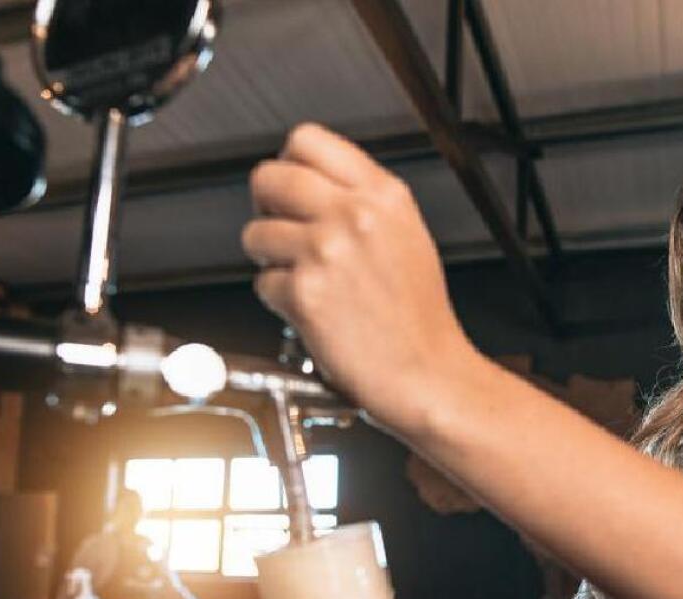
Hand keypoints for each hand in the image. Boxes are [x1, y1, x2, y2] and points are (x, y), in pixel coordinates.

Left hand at [242, 123, 483, 436]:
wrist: (426, 374)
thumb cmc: (419, 319)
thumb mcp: (407, 235)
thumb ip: (363, 202)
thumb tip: (310, 185)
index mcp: (383, 194)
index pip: (307, 140)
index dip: (289, 164)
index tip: (291, 188)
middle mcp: (354, 215)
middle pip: (270, 176)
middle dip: (265, 206)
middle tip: (281, 229)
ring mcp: (327, 251)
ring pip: (255, 232)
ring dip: (267, 258)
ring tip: (300, 277)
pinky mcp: (305, 292)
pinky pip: (262, 283)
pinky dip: (278, 300)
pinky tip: (310, 310)